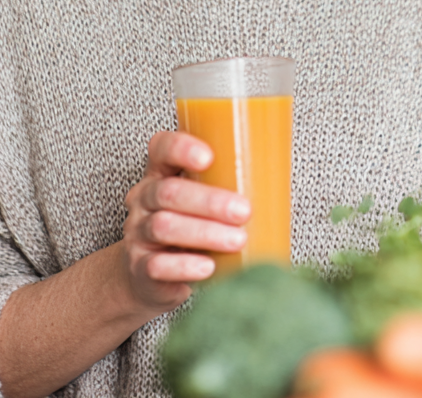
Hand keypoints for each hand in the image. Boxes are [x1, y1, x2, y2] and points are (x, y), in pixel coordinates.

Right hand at [119, 130, 250, 313]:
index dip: (181, 148)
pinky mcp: (140, 267)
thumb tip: (283, 172)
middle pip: (168, 192)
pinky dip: (184, 266)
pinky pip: (157, 265)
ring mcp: (138, 232)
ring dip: (204, 233)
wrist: (150, 274)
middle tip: (244, 211)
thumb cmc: (190, 222)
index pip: (161, 148)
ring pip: (164, 226)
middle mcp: (145, 198)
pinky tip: (208, 267)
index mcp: (162, 171)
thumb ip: (228, 181)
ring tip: (237, 240)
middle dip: (209, 201)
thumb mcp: (203, 195)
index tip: (209, 156)